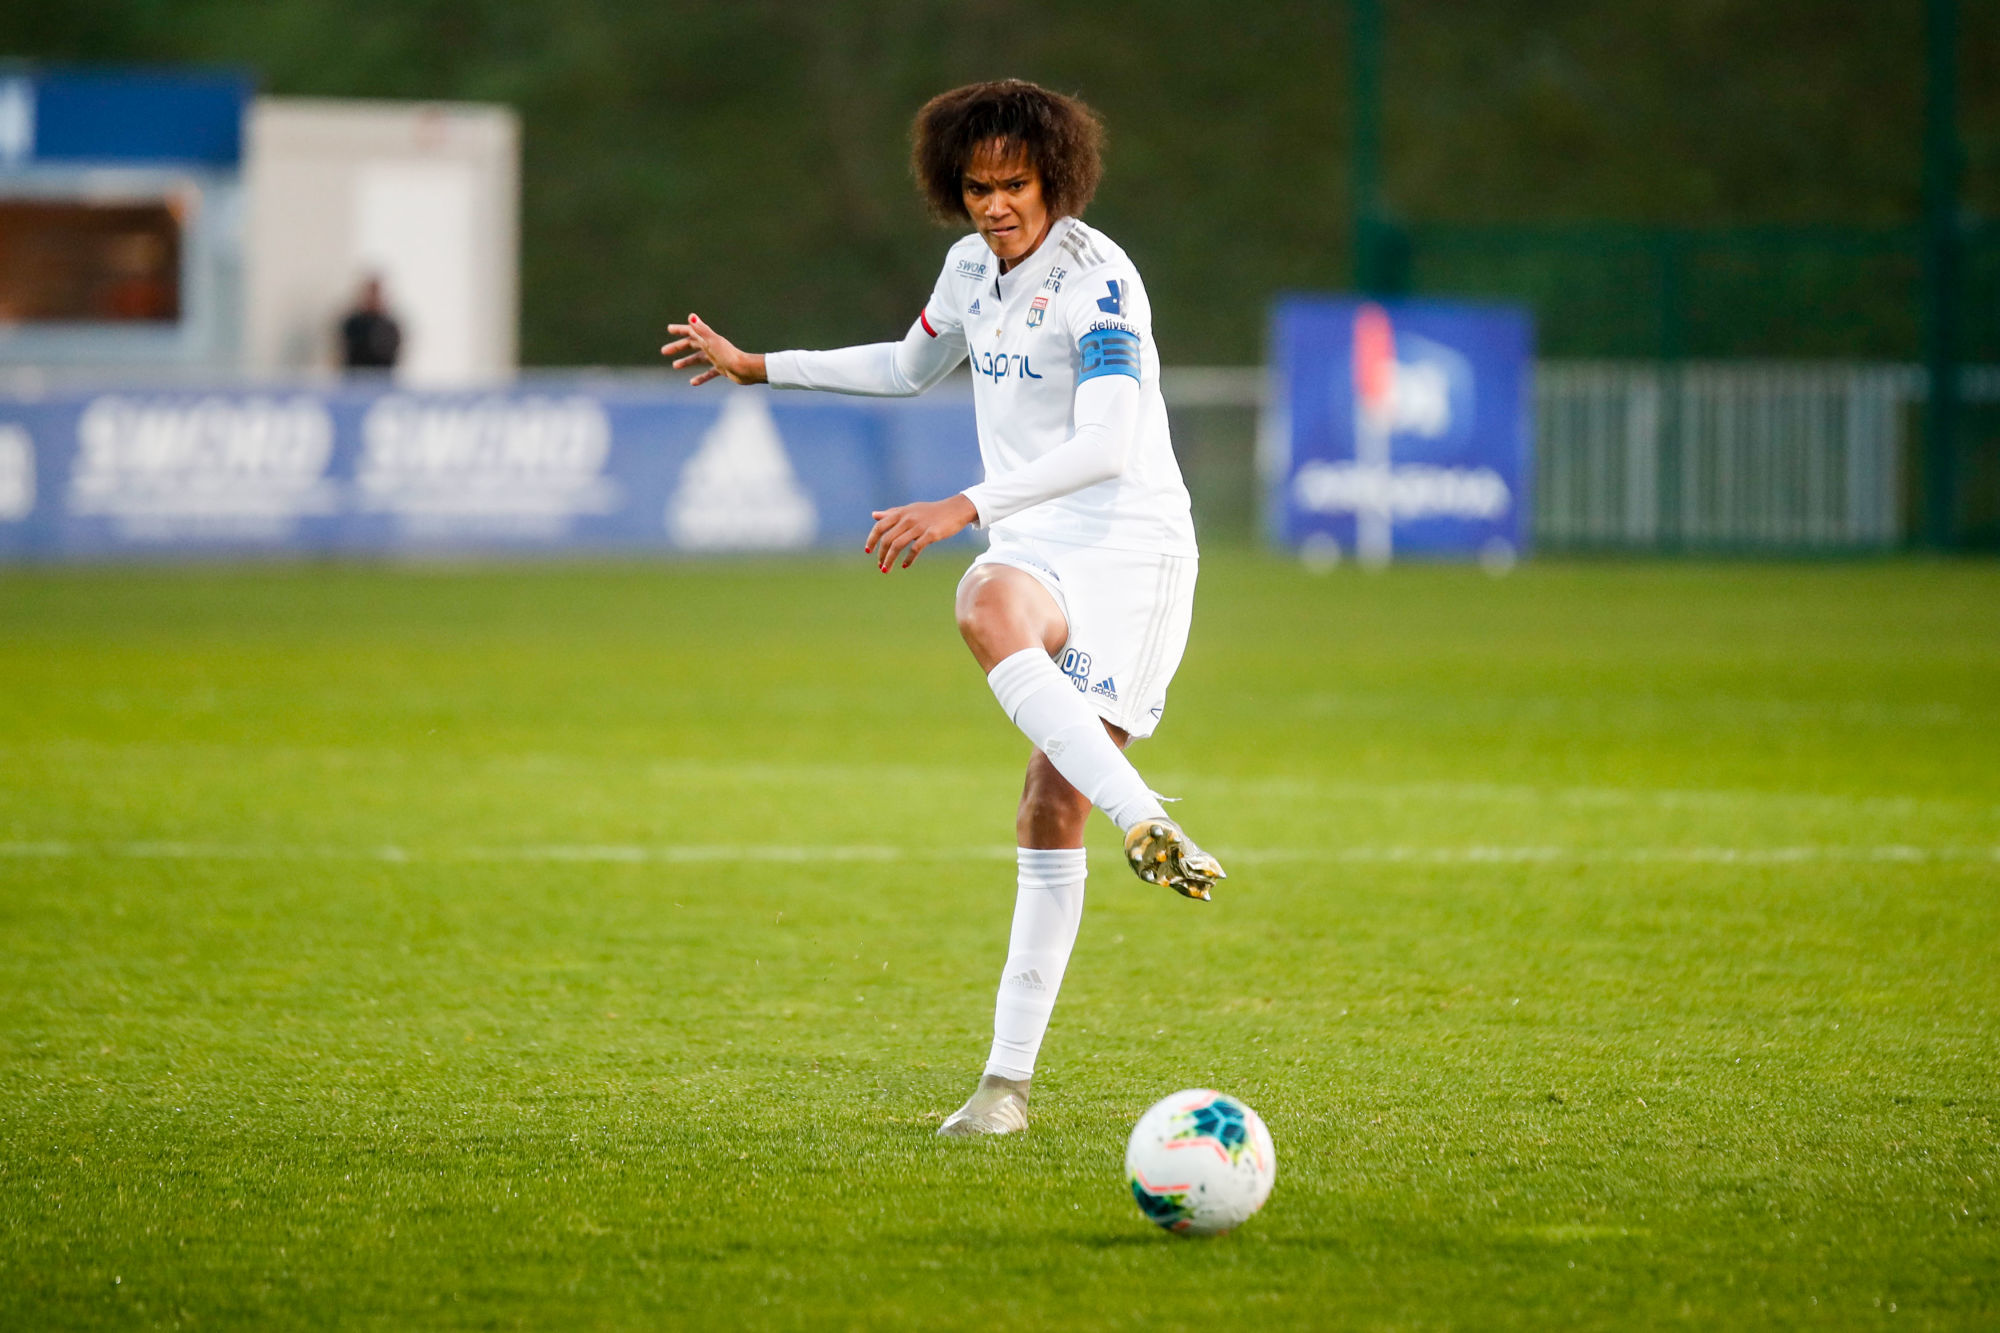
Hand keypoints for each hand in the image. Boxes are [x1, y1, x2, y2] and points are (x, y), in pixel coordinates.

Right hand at [660, 313, 766, 386]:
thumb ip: (701, 329)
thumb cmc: (729, 355)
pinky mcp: (721, 368)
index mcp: (709, 338)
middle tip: (664, 351)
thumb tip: (691, 316)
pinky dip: (701, 377)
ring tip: (675, 366)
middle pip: (692, 344)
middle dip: (678, 347)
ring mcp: (716, 357)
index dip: (680, 329)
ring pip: (698, 358)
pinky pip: (708, 372)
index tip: (669, 329)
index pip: (692, 331)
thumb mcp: (712, 342)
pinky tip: (692, 382)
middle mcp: (712, 346)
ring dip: (686, 361)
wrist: (745, 370)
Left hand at [864, 494, 978, 571]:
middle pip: (887, 539)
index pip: (880, 526)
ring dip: (890, 560)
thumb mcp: (909, 509)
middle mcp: (908, 519)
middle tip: (880, 566)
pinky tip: (905, 565)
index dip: (872, 539)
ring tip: (886, 570)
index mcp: (901, 513)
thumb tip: (874, 515)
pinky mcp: (931, 534)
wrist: (956, 509)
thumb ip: (891, 513)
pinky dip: (908, 559)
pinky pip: (915, 548)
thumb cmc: (931, 511)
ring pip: (898, 545)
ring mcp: (919, 526)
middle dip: (881, 555)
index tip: (868, 551)